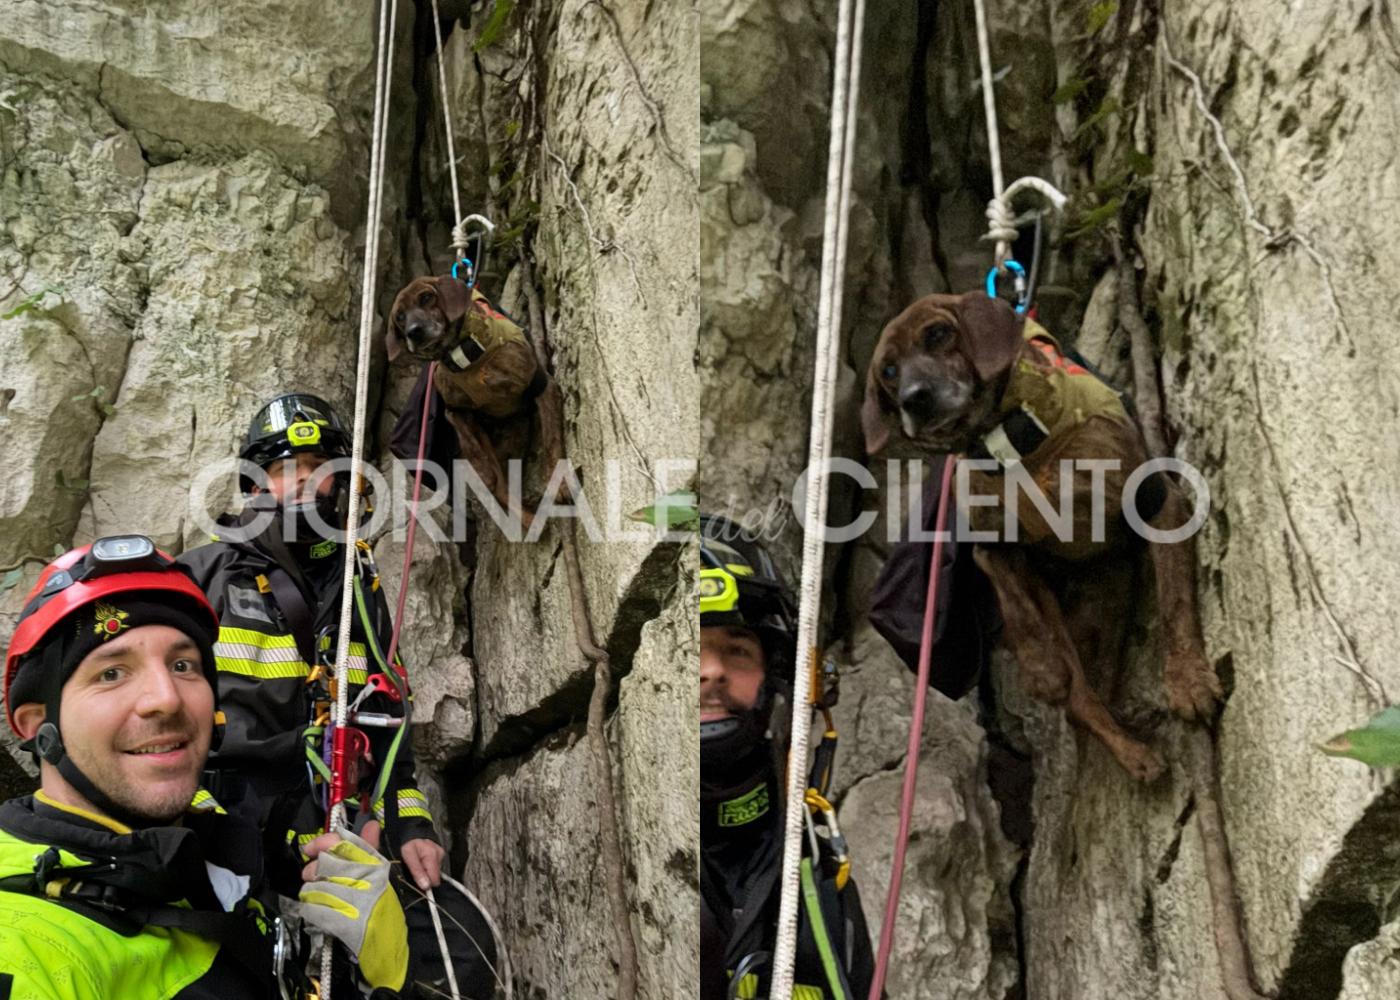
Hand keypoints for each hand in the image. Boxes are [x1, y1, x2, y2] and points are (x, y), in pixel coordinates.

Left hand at [298, 826, 407, 991]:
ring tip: (322, 896)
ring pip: (312, 886)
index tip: (310, 849)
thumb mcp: (380, 871)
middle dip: (313, 871)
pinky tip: (321, 909)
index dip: (321, 843)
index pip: (339, 843)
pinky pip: (310, 907)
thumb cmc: (382, 902)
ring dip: (312, 891)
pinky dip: (311, 908)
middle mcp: (358, 876)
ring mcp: (346, 898)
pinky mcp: (334, 919)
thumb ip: (370, 847)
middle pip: (321, 865)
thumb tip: (372, 824)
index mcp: (369, 862)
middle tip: (315, 877)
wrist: (385, 937)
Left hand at [401, 836, 446, 890]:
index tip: (417, 881)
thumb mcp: (408, 857)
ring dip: (427, 871)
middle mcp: (440, 855)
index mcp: (433, 856)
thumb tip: (426, 886)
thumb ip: (417, 871)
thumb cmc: (409, 844)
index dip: (426, 883)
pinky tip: (423, 861)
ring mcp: (442, 854)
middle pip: (435, 876)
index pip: (434, 879)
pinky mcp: (441, 854)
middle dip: (426, 876)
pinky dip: (429, 867)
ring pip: (435, 872)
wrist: (414, 831)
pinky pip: (436, 866)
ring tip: (419, 863)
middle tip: (416, 869)